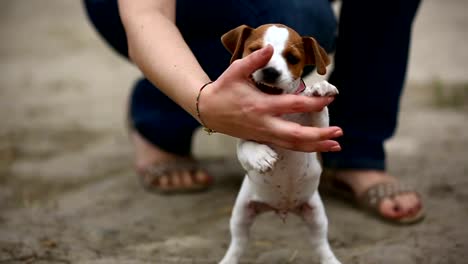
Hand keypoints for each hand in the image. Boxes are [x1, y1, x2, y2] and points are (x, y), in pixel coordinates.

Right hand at [198, 46, 342, 151]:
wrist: (207, 110)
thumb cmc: (223, 89)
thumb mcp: (236, 71)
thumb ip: (254, 60)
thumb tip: (271, 48)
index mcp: (261, 106)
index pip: (293, 105)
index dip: (314, 103)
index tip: (330, 99)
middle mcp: (264, 123)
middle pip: (296, 135)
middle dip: (319, 135)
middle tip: (339, 132)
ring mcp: (263, 134)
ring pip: (292, 145)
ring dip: (315, 146)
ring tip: (335, 146)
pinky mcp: (262, 139)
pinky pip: (286, 146)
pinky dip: (302, 147)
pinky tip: (316, 146)